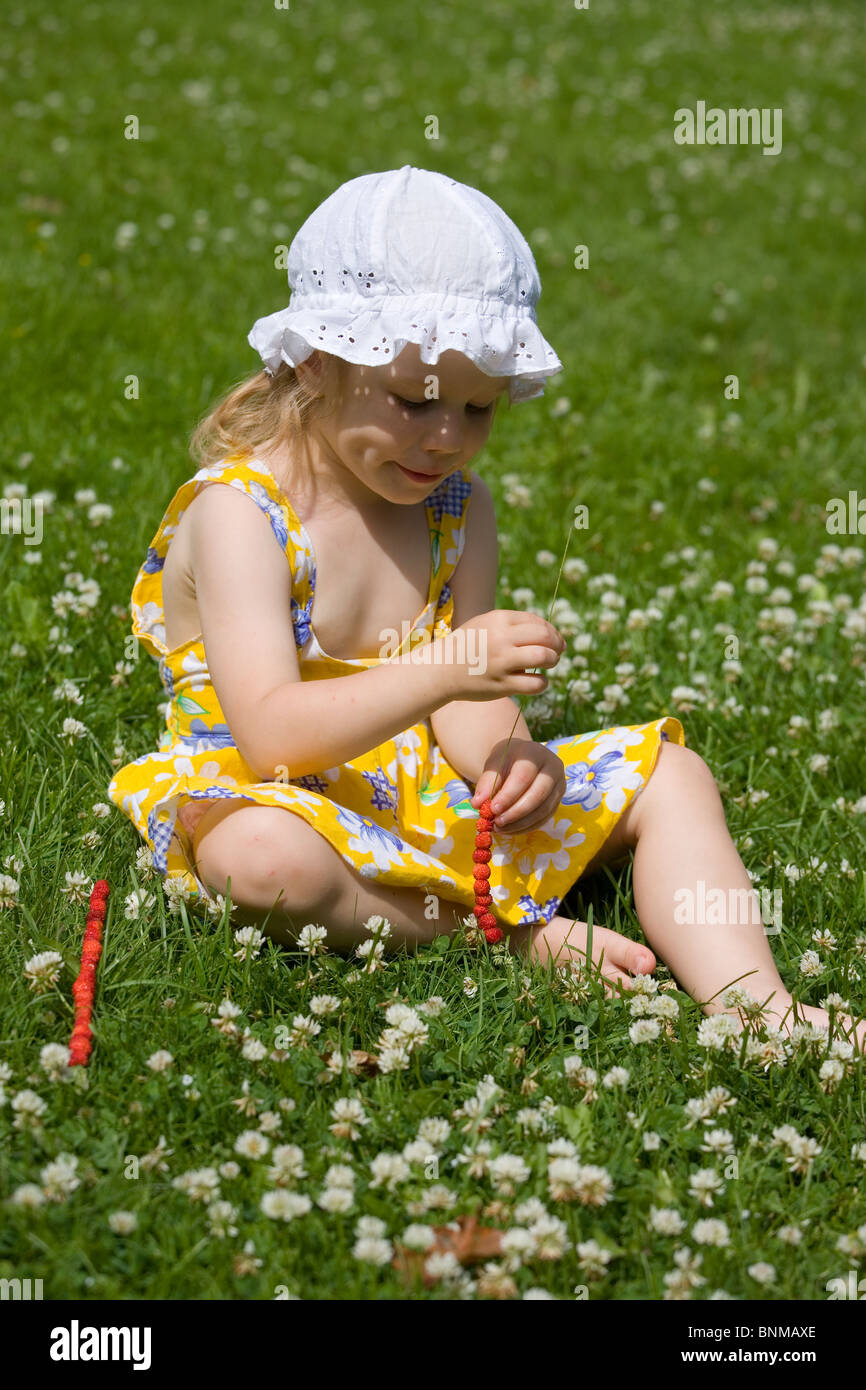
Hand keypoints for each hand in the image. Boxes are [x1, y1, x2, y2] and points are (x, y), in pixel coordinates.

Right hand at [430, 609, 565, 701]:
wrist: (443, 669)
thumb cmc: (469, 645)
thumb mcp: (486, 624)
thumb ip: (514, 624)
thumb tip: (550, 633)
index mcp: (499, 620)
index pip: (537, 622)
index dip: (552, 630)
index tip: (555, 639)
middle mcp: (502, 639)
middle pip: (545, 637)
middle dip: (558, 644)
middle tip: (559, 651)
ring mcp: (502, 662)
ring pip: (544, 657)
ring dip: (553, 660)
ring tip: (550, 664)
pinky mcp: (502, 684)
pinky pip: (535, 683)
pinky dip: (543, 682)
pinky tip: (539, 681)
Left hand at [470, 737, 565, 832]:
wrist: (520, 760)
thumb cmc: (505, 761)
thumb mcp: (494, 765)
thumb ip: (486, 782)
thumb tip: (477, 804)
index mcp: (535, 753)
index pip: (523, 776)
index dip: (508, 795)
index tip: (492, 809)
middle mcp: (552, 768)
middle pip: (538, 794)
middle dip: (516, 811)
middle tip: (496, 822)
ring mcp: (558, 786)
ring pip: (543, 810)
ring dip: (519, 823)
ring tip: (499, 827)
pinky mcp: (557, 801)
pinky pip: (543, 819)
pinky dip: (525, 827)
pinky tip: (508, 829)